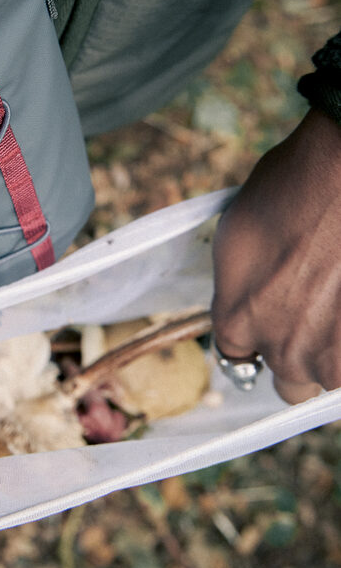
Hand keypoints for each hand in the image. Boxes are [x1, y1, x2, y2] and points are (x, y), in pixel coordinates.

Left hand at [212, 108, 340, 402]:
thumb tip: (247, 295)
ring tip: (337, 305)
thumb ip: (238, 283)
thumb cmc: (294, 187)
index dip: (259, 339)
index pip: (237, 358)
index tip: (275, 324)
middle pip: (290, 379)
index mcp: (237, 322)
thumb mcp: (238, 234)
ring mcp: (333, 357)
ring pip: (331, 377)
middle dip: (300, 352)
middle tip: (316, 312)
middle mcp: (283, 350)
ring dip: (335, 351)